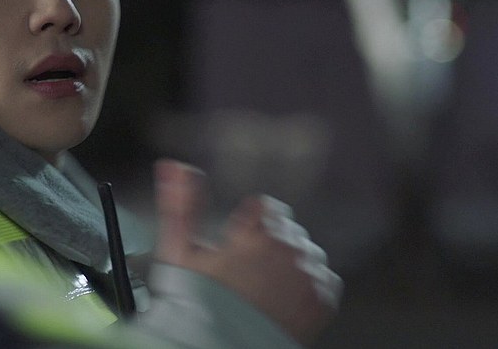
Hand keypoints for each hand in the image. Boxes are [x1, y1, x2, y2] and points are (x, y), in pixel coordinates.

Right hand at [154, 159, 342, 345]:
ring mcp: (309, 277)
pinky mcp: (322, 301)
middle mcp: (289, 251)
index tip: (236, 244)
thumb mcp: (178, 251)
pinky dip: (307, 286)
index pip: (264, 206)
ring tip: (264, 286)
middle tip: (246, 269)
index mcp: (256, 234)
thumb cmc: (195, 305)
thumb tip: (173, 167)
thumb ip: (180, 204)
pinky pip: (324, 279)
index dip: (246, 224)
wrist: (216, 347)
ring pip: (306, 252)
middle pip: (286, 228)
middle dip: (267, 242)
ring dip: (289, 262)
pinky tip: (283, 298)